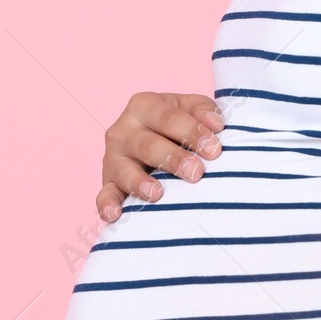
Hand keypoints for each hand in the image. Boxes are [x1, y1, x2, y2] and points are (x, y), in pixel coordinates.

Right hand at [97, 93, 225, 222]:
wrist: (153, 139)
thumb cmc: (176, 124)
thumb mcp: (189, 108)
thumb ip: (202, 111)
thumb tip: (216, 125)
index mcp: (144, 105)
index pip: (169, 118)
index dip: (192, 132)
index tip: (215, 150)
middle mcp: (123, 129)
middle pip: (148, 145)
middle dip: (173, 159)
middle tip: (196, 173)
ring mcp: (112, 158)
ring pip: (124, 170)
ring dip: (139, 182)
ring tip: (157, 194)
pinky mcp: (108, 182)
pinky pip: (105, 195)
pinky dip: (107, 204)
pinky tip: (115, 214)